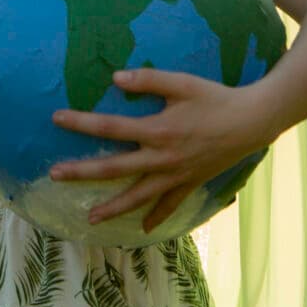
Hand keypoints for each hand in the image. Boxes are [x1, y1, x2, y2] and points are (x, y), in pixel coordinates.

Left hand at [48, 69, 271, 232]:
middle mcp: (162, 158)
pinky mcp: (190, 183)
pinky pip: (170, 205)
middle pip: (115, 168)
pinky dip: (156, 217)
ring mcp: (176, 175)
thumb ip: (147, 80)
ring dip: (113, 207)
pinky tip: (143, 228)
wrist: (252, 121)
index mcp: (157, 130)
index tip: (56, 118)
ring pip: (138, 196)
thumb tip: (114, 78)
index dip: (82, 123)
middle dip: (83, 172)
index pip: (110, 127)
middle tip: (55, 175)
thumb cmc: (215, 98)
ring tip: (90, 218)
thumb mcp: (182, 83)